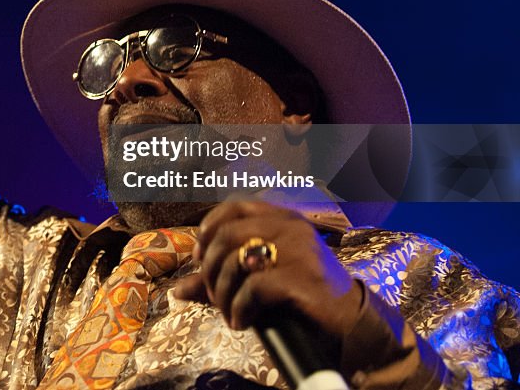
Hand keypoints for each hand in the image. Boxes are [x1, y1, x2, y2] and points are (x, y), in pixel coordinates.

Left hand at [173, 201, 362, 337]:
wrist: (351, 319)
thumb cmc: (302, 294)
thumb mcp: (262, 278)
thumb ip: (222, 279)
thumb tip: (178, 291)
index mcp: (282, 218)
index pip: (234, 207)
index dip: (208, 229)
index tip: (199, 257)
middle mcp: (290, 227)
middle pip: (226, 236)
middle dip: (209, 269)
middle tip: (213, 294)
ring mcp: (298, 249)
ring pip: (234, 260)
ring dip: (221, 292)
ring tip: (227, 310)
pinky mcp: (301, 277)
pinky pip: (252, 289)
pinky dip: (238, 308)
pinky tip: (240, 322)